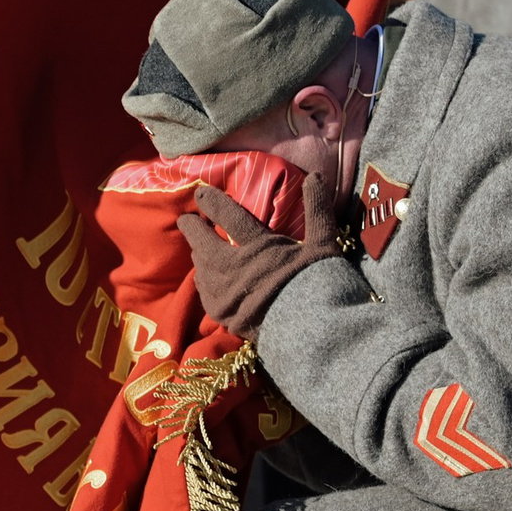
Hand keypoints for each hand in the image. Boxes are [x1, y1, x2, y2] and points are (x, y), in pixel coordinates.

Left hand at [177, 172, 346, 337]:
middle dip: (192, 228)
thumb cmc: (321, 285)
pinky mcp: (221, 314)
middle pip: (202, 242)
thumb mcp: (324, 245)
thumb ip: (317, 210)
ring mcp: (224, 292)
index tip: (200, 193)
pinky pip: (204, 292)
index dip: (212, 202)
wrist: (314, 334)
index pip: (228, 216)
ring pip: (200, 266)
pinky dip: (204, 280)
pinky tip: (205, 277)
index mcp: (258, 247)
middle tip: (186, 220)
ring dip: (198, 254)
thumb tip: (315, 176)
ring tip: (198, 248)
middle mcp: (234, 267)